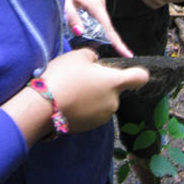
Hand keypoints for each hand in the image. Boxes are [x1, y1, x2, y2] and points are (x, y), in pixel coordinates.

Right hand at [1, 49, 148, 145]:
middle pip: (115, 89)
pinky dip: (85, 107)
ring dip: (94, 95)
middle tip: (82, 76)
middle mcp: (114, 102)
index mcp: (115, 82)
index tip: (128, 71)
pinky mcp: (90, 127)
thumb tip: (95, 62)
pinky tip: (69, 101)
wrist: (43, 106)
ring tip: (72, 89)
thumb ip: (93, 56)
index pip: (140, 77)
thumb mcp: (78, 55)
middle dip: (103, 83)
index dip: (137, 72)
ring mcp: (102, 117)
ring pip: (103, 101)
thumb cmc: (64, 76)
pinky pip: (92, 112)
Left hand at [65, 0, 132, 57]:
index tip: (127, 54)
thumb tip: (80, 31)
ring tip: (106, 49)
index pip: (108, 28)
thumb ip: (72, 16)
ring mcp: (96, 2)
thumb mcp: (64, 1)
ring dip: (103, 36)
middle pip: (108, 28)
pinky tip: (94, 36)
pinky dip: (97, 29)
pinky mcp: (91, 3)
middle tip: (122, 56)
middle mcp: (99, 3)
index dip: (117, 43)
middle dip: (113, 42)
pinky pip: (97, 20)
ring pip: (102, 24)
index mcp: (95, 4)